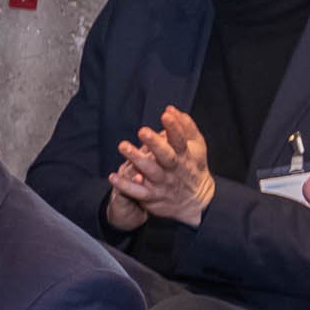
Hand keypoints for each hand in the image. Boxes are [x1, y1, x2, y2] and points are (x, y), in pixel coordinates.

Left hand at [110, 108, 214, 226]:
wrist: (196, 201)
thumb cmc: (193, 166)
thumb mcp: (196, 146)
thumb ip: (186, 127)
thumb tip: (171, 109)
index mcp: (185, 155)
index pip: (180, 140)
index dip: (175, 128)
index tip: (166, 115)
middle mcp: (174, 169)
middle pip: (166, 156)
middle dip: (155, 143)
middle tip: (142, 130)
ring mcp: (163, 183)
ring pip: (150, 171)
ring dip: (137, 159)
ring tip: (123, 146)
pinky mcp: (153, 197)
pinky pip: (138, 192)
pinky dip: (125, 186)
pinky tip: (113, 177)